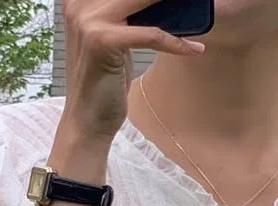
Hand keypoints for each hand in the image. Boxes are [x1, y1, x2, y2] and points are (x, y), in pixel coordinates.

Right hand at [62, 0, 206, 142]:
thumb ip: (130, 15)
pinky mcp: (102, 41)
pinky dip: (175, 43)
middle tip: (193, 2)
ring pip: (144, 2)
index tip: (173, 3)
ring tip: (196, 10)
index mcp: (80, 0)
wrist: (86, 121)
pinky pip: (151, 35)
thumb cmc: (103, 82)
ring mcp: (88, 20)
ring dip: (176, 8)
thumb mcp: (115, 39)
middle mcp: (81, 4)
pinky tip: (193, 49)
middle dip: (166, 1)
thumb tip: (166, 5)